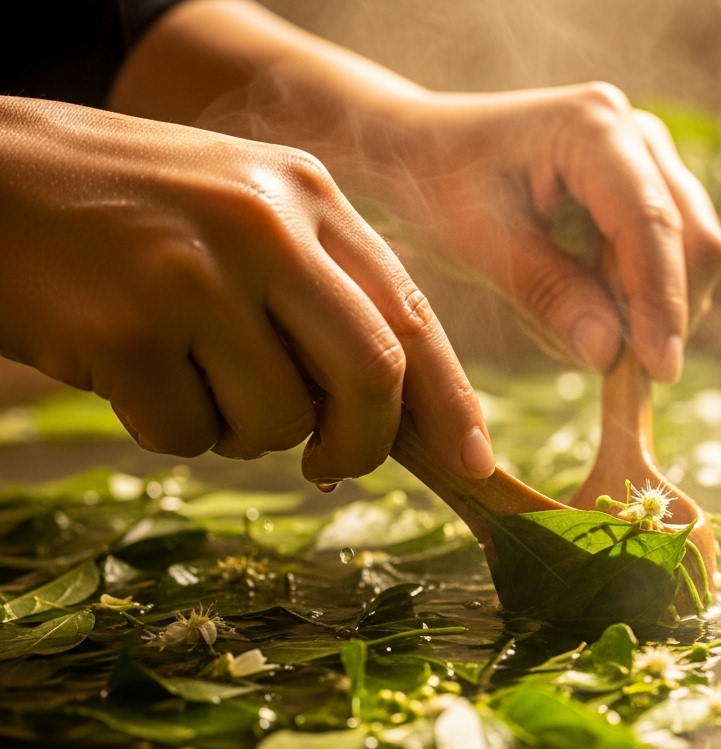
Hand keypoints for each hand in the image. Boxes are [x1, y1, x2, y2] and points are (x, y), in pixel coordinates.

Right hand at [0, 96, 494, 484]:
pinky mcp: (127, 328)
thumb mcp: (243, 213)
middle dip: (362, 443)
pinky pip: (187, 435)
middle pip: (372, 374)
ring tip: (188, 372)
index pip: (410, 313)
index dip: (450, 401)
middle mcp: (266, 227)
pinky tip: (130, 370)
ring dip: (242, 431)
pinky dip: (169, 428)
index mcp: (308, 195)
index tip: (477, 463)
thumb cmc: (126, 209)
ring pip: (277, 420)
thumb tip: (391, 411)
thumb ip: (320, 290)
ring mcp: (197, 275)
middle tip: (333, 464)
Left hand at [376, 84, 720, 381]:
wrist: (422, 154)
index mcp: (592, 127)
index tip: (659, 369)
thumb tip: (610, 355)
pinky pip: (670, 257)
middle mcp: (636, 132)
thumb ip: (547, 294)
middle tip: (611, 367)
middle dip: (662, 310)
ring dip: (645, 307)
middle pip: (692, 237)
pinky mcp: (650, 189)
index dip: (661, 301)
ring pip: (691, 252)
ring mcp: (650, 159)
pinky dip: (636, 297)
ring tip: (566, 321)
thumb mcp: (478, 245)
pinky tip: (578, 301)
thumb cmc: (439, 187)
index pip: (650, 222)